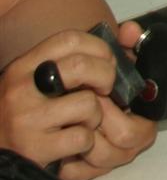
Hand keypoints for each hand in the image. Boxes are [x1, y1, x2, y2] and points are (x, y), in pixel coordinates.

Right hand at [0, 26, 157, 179]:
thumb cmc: (29, 114)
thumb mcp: (43, 80)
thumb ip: (84, 56)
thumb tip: (132, 30)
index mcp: (24, 67)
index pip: (70, 39)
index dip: (99, 47)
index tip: (107, 61)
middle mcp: (21, 89)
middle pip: (81, 66)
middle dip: (106, 76)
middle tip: (105, 89)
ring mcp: (26, 119)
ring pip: (87, 104)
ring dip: (95, 115)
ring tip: (83, 121)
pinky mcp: (34, 148)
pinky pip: (82, 137)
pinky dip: (86, 142)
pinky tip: (72, 143)